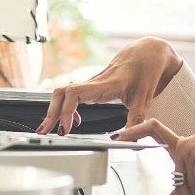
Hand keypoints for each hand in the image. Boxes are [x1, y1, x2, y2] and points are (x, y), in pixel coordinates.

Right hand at [36, 37, 183, 134]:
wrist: (149, 53)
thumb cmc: (146, 71)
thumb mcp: (144, 100)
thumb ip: (136, 122)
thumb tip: (129, 142)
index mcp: (105, 84)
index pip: (74, 93)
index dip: (65, 111)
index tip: (66, 129)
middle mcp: (94, 82)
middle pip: (61, 93)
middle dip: (51, 113)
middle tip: (45, 132)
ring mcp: (91, 83)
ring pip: (63, 92)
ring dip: (55, 111)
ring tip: (53, 129)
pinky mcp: (92, 85)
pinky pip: (71, 94)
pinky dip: (66, 108)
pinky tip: (73, 121)